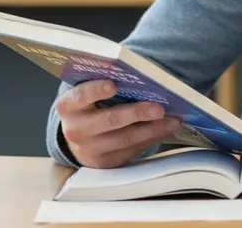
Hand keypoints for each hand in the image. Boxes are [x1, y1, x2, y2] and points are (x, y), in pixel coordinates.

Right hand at [55, 79, 181, 168]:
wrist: (76, 141)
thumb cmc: (88, 108)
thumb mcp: (87, 97)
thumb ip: (104, 86)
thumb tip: (140, 78)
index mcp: (69, 107)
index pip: (81, 96)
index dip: (96, 90)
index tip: (113, 85)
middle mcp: (76, 129)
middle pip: (110, 120)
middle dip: (138, 113)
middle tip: (159, 108)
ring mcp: (90, 149)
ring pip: (126, 139)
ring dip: (153, 129)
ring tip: (172, 121)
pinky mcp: (105, 163)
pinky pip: (132, 150)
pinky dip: (151, 139)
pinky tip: (165, 130)